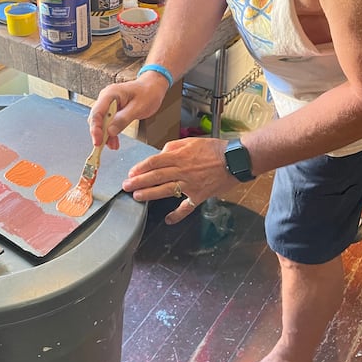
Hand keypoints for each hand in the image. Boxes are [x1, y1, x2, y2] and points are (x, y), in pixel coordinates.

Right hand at [88, 74, 167, 148]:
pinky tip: (114, 142)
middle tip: (102, 147)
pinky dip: (110, 133)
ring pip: (101, 122)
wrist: (153, 87)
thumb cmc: (147, 93)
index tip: (97, 141)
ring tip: (113, 146)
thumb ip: (123, 119)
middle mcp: (106, 98)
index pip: (97, 112)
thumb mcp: (138, 108)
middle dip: (99, 134)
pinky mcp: (112, 110)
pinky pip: (108, 123)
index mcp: (110, 94)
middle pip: (96, 118)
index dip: (95, 128)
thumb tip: (110, 132)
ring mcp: (108, 104)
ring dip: (105, 135)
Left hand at [122, 136, 238, 222]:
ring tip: (137, 197)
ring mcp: (191, 185)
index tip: (131, 173)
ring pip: (166, 190)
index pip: (154, 162)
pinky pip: (187, 207)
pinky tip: (168, 220)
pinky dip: (177, 215)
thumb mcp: (191, 141)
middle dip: (139, 182)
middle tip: (126, 186)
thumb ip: (174, 146)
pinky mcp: (200, 195)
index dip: (140, 168)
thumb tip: (160, 153)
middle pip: (156, 176)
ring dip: (150, 194)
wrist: (236, 159)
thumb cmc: (214, 149)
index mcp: (180, 156)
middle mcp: (183, 171)